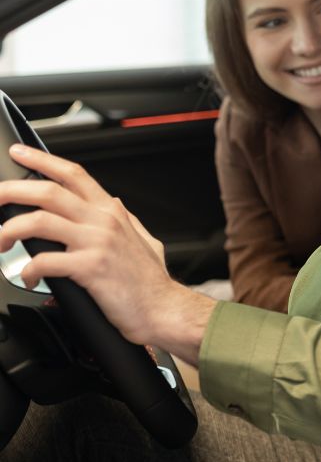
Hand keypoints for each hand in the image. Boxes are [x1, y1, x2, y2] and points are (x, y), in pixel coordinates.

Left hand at [0, 145, 214, 363]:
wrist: (164, 308)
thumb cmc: (151, 282)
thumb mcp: (144, 240)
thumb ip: (126, 220)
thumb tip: (114, 204)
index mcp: (112, 212)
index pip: (73, 174)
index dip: (42, 160)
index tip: (19, 153)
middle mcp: (103, 221)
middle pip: (48, 192)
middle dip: (11, 191)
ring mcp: (97, 243)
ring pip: (39, 221)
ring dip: (9, 230)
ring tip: (0, 243)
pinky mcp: (90, 268)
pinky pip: (45, 261)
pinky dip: (29, 270)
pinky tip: (30, 277)